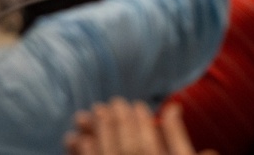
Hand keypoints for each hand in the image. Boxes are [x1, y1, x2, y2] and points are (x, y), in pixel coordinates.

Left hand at [64, 99, 211, 154]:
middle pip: (124, 145)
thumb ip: (178, 138)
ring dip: (92, 133)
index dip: (140, 120)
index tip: (136, 105)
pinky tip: (75, 140)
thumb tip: (173, 108)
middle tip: (106, 104)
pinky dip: (81, 153)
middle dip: (113, 121)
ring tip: (83, 117)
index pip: (147, 140)